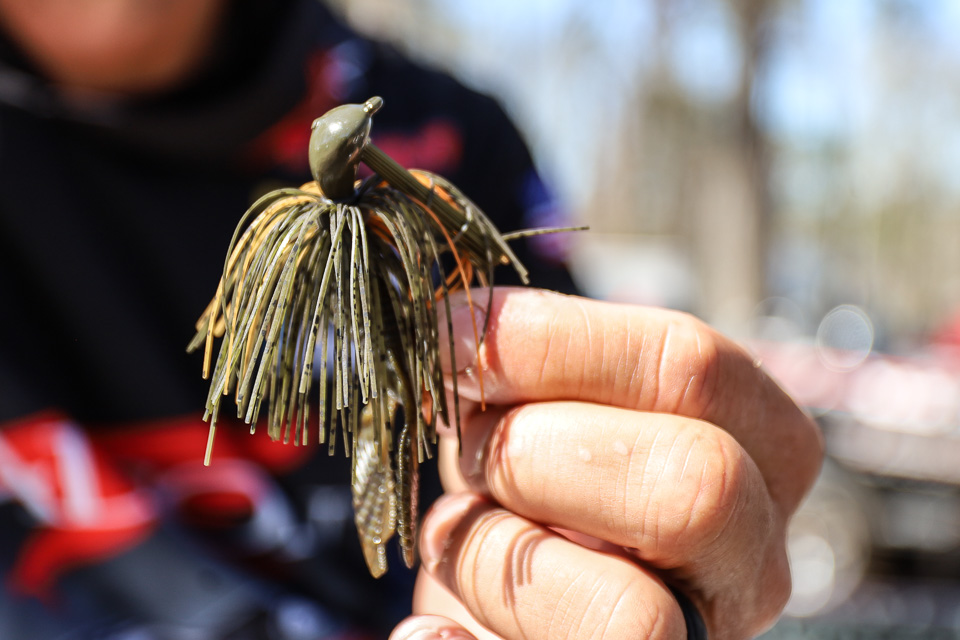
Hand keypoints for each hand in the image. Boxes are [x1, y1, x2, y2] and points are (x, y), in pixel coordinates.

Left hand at [390, 289, 822, 639]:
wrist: (520, 604)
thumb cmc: (535, 488)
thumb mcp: (542, 407)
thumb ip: (525, 361)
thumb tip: (461, 321)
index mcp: (759, 450)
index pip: (692, 365)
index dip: (554, 341)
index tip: (452, 334)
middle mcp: (755, 558)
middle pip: (697, 482)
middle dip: (538, 452)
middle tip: (472, 452)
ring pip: (634, 614)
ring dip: (498, 556)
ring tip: (457, 535)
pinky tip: (433, 630)